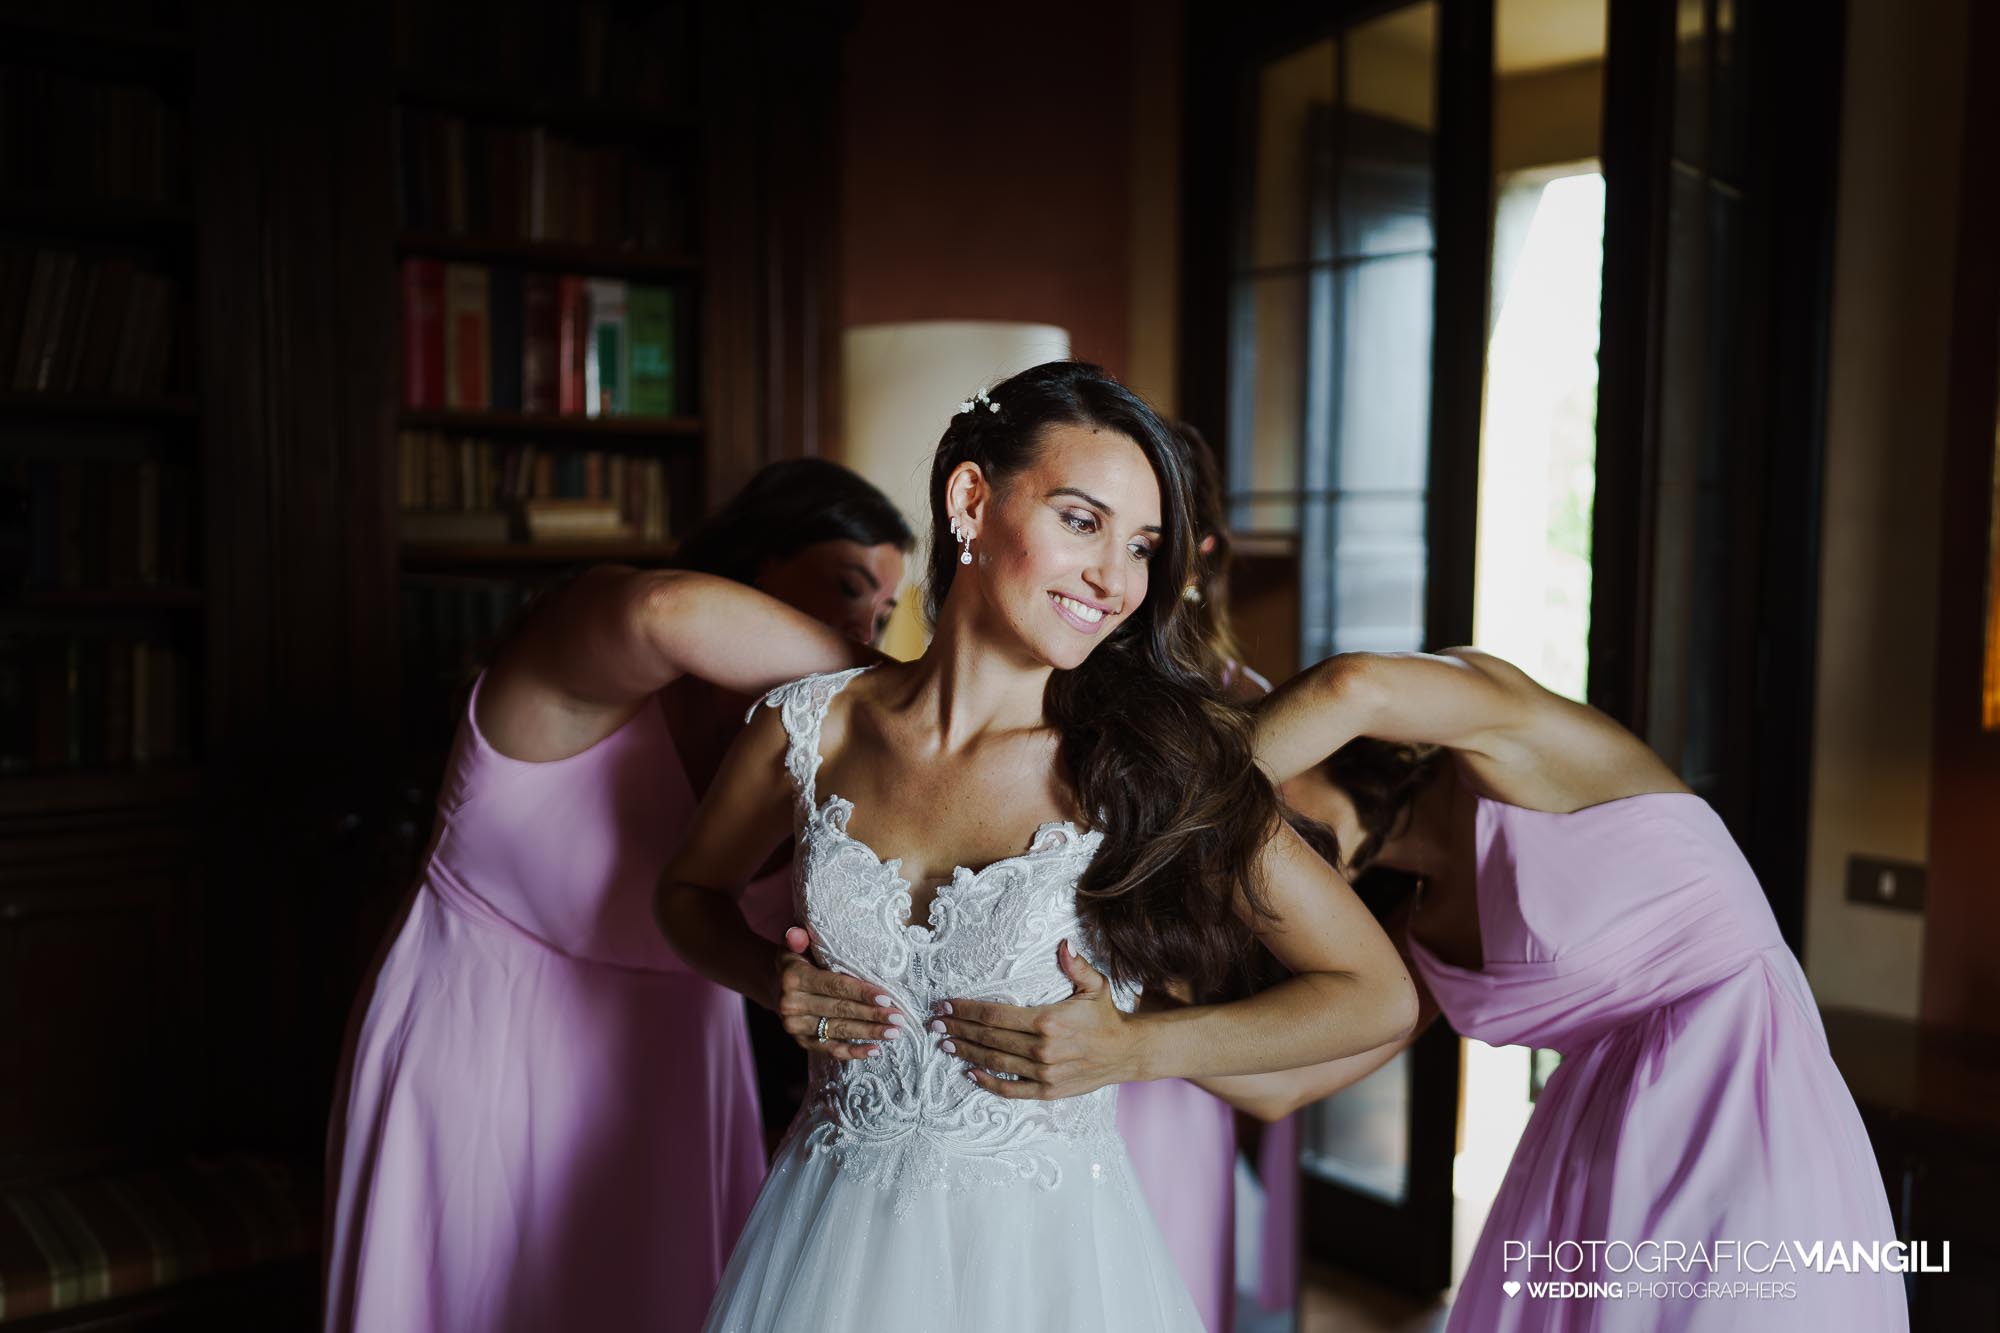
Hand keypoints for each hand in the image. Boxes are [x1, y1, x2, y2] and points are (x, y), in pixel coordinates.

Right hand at [773, 926, 905, 1060]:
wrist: (776, 983)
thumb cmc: (797, 958)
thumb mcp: (793, 944)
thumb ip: (797, 938)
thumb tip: (797, 934)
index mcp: (794, 979)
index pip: (834, 986)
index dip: (861, 993)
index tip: (886, 998)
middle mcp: (792, 1005)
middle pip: (840, 1010)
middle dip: (872, 1015)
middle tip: (899, 1017)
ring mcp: (796, 1027)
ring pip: (839, 1031)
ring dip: (869, 1033)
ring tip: (894, 1032)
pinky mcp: (802, 1042)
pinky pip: (830, 1049)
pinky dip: (853, 1052)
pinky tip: (875, 1050)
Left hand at [933, 940, 1142, 1098]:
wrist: (1126, 1053)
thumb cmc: (1106, 1016)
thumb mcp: (1095, 986)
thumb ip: (1076, 965)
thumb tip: (1064, 944)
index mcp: (1048, 1020)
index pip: (995, 1014)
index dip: (967, 1009)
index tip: (946, 1004)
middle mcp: (1042, 1048)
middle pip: (989, 1037)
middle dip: (958, 1028)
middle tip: (934, 1022)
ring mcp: (1044, 1073)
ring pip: (995, 1061)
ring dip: (966, 1051)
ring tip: (945, 1042)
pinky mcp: (1047, 1091)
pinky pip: (1011, 1089)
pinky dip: (988, 1083)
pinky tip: (970, 1072)